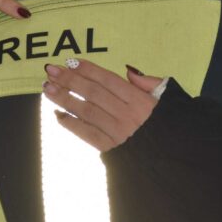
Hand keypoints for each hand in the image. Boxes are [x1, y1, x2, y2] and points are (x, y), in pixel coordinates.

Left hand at [42, 59, 162, 151]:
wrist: (173, 159)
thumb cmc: (170, 125)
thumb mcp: (166, 98)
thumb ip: (148, 82)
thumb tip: (128, 71)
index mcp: (140, 100)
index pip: (108, 80)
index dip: (87, 69)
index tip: (70, 61)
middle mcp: (127, 115)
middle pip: (93, 93)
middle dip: (70, 80)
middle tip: (51, 71)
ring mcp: (118, 133)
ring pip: (86, 112)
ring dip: (65, 99)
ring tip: (48, 89)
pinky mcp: (111, 149)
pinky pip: (87, 134)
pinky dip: (71, 124)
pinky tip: (58, 115)